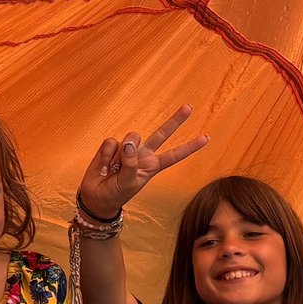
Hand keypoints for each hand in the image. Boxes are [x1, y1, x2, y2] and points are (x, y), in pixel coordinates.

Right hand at [79, 104, 207, 220]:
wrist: (96, 196)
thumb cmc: (117, 192)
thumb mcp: (129, 183)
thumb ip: (131, 164)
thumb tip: (129, 142)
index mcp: (153, 165)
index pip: (175, 155)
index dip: (190, 147)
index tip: (206, 138)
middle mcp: (143, 153)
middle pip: (162, 134)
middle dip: (176, 120)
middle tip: (190, 107)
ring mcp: (128, 148)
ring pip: (131, 138)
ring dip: (120, 154)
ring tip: (113, 169)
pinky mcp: (111, 146)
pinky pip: (111, 143)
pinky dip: (106, 156)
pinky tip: (105, 165)